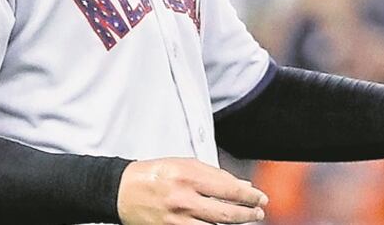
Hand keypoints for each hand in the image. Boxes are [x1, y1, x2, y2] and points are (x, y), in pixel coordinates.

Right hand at [117, 158, 267, 223]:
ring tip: (245, 219)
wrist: (123, 191)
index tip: (260, 198)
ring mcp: (176, 219)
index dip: (249, 196)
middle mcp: (183, 198)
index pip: (228, 188)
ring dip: (234, 224)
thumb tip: (243, 186)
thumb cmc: (155, 174)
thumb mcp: (184, 165)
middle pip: (225, 213)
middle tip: (258, 213)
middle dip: (247, 214)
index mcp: (187, 175)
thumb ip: (214, 175)